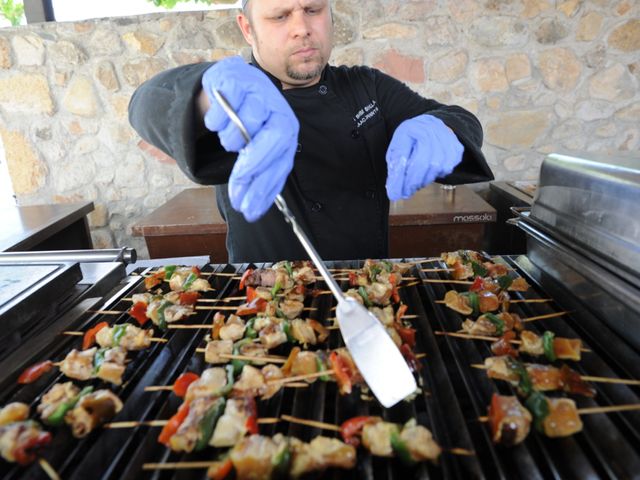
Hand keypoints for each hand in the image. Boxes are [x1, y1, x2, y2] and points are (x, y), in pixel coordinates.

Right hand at [201, 56, 299, 221]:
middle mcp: (277, 107)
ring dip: (231, 139)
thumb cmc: (246, 121)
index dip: (265, 187)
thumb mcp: (256, 148)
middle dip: (255, 164)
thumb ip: (257, 177)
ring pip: (246, 121)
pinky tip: (217, 119)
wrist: (230, 83)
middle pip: (275, 137)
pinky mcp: (235, 76)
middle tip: (239, 180)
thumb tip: (251, 210)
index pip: (282, 161)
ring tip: (228, 139)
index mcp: (286, 128)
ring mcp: (257, 89)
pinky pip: (224, 105)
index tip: (249, 208)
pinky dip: (216, 120)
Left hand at [385, 114, 463, 200]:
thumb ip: (395, 169)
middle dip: (414, 181)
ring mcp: (446, 138)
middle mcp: (431, 129)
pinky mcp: (456, 147)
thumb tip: (394, 191)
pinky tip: (431, 172)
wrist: (428, 127)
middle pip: (425, 162)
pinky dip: (439, 174)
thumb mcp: (396, 150)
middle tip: (407, 190)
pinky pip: (449, 167)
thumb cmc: (410, 139)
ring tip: (418, 181)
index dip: (401, 178)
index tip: (396, 193)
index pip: (406, 156)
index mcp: (411, 128)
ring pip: (438, 166)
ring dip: (426, 179)